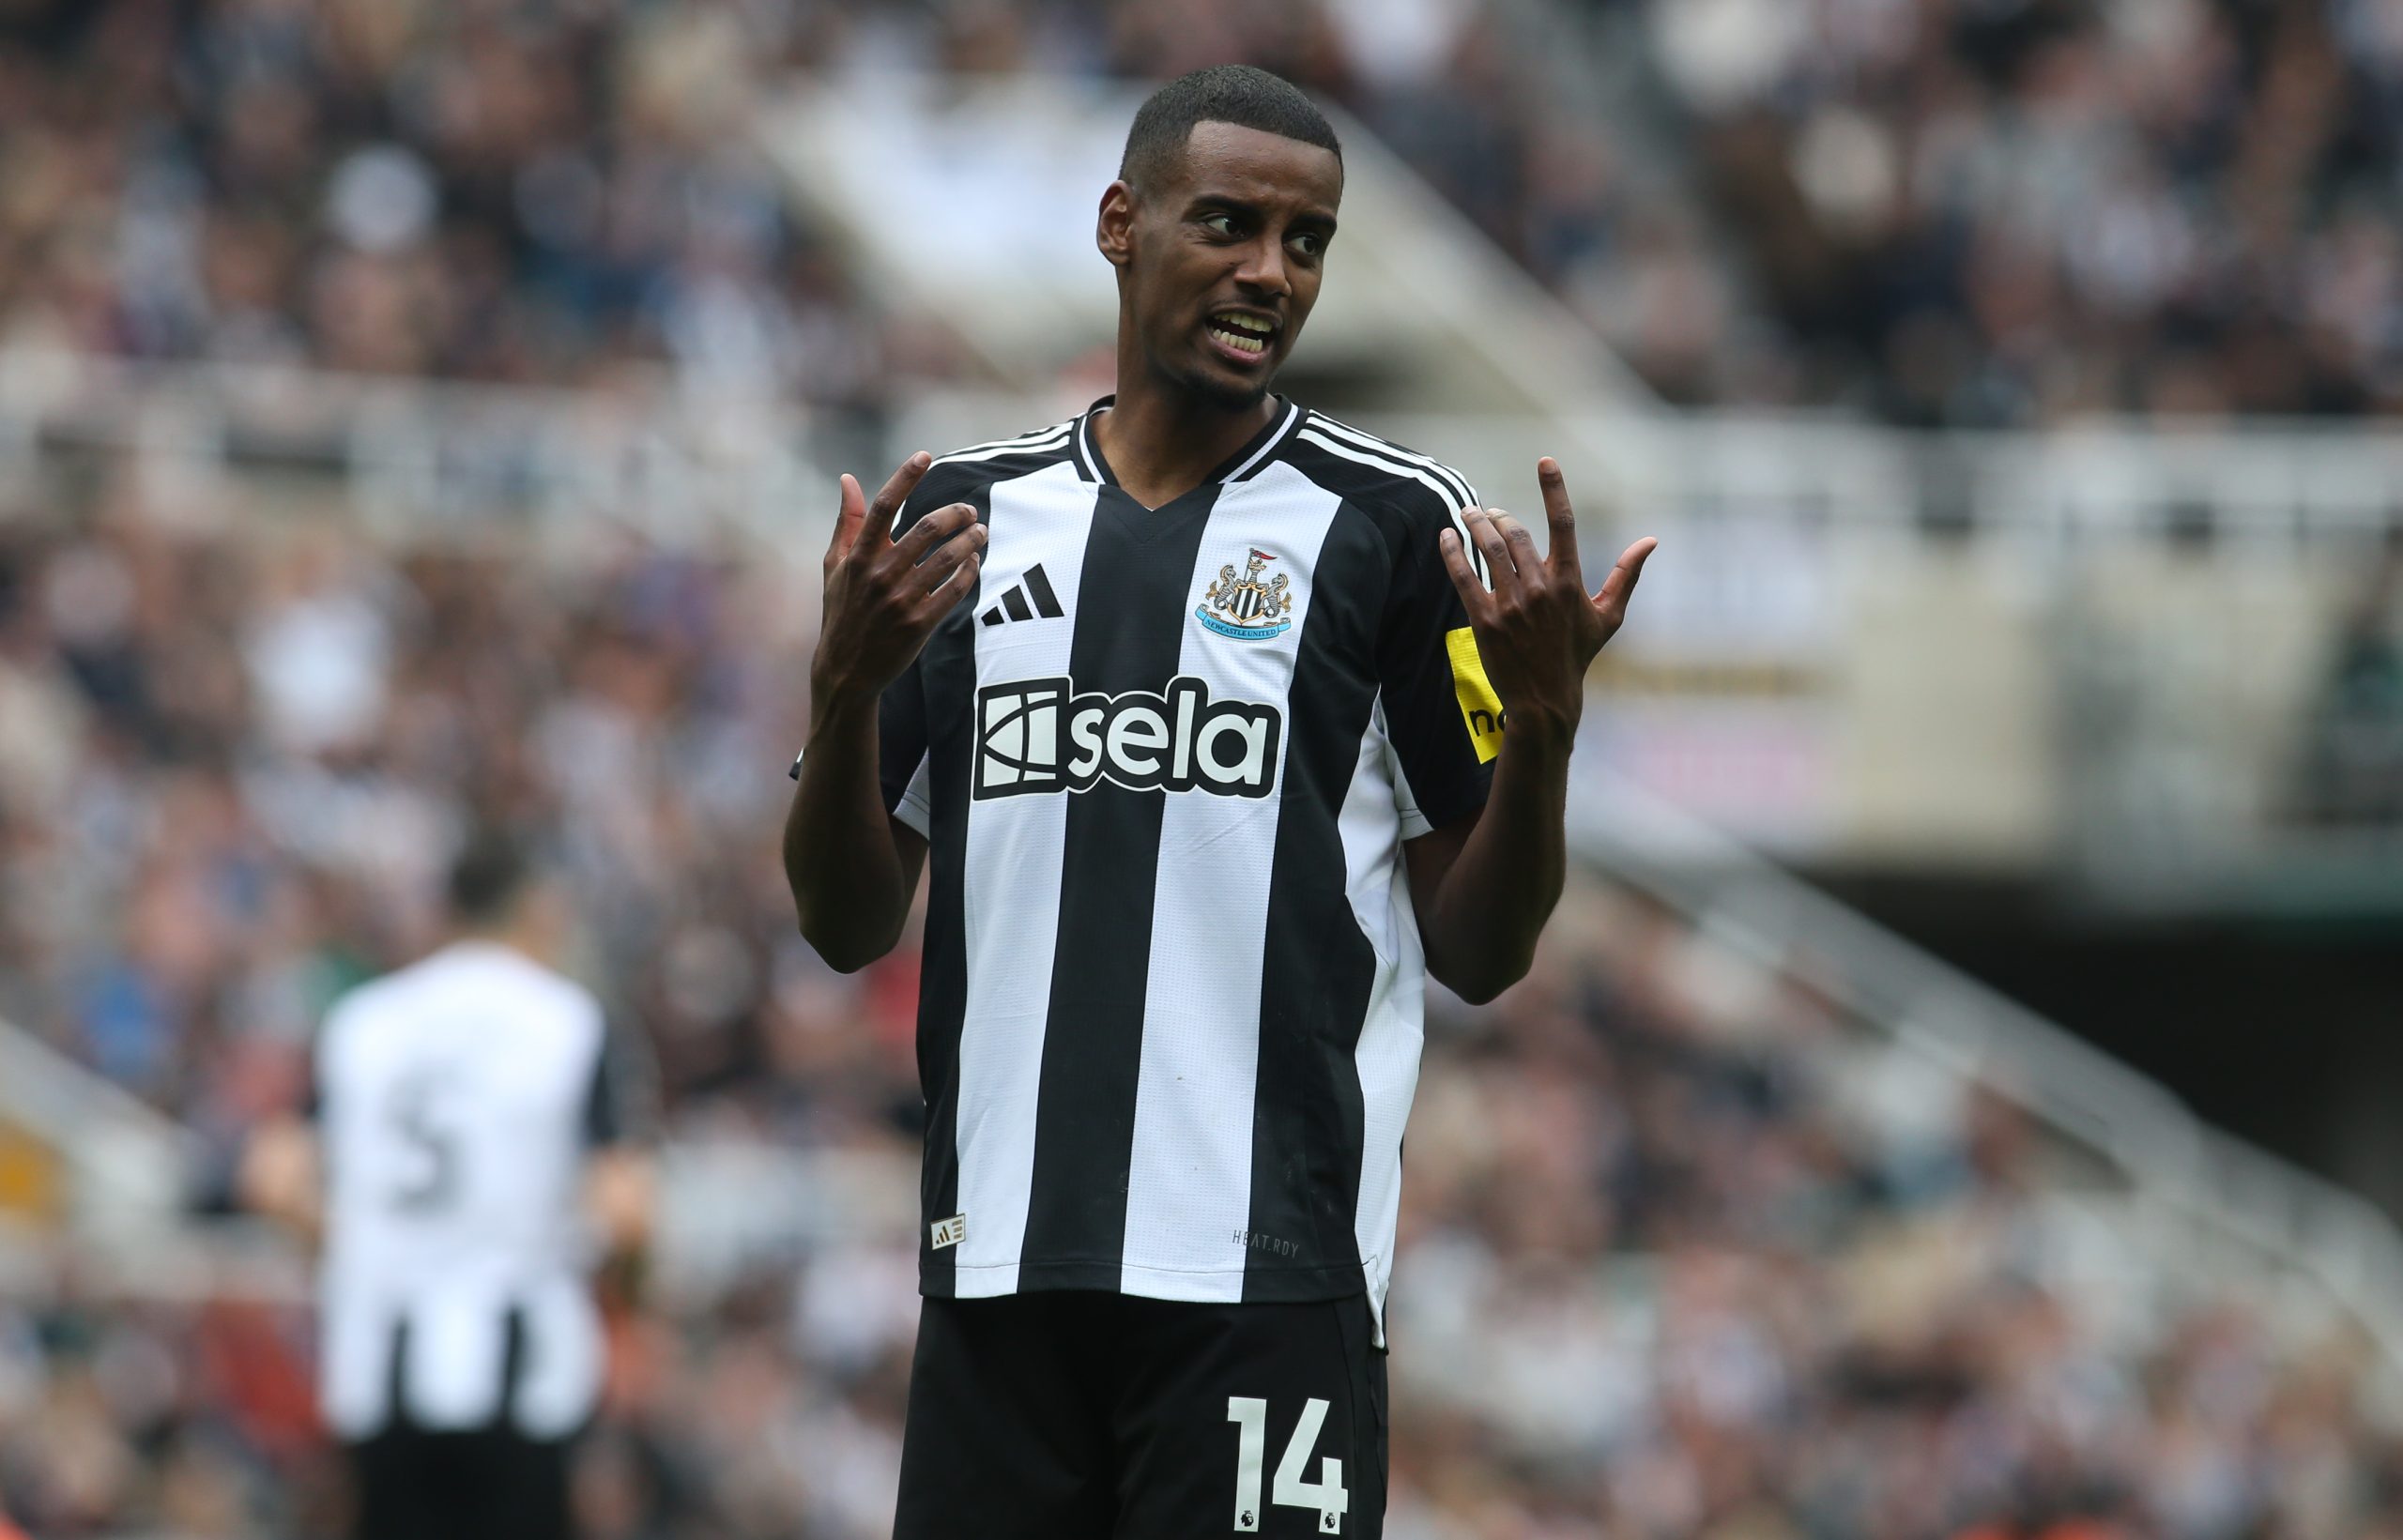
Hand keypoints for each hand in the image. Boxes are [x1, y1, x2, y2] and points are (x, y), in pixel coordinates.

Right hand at [810, 452, 984, 724]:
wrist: (846, 669)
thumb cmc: (841, 611)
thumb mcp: (834, 566)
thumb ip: (847, 522)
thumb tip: (848, 479)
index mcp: (858, 557)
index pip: (883, 507)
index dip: (905, 478)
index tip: (925, 456)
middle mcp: (879, 575)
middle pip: (925, 529)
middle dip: (955, 513)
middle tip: (970, 510)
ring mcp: (900, 600)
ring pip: (946, 558)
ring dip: (970, 540)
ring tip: (982, 532)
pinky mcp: (918, 624)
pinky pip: (954, 591)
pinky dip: (969, 572)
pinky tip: (976, 562)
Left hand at [1437, 456, 1654, 744]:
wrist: (1545, 700)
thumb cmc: (1577, 655)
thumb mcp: (1608, 616)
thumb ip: (1626, 575)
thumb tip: (1651, 541)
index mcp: (1569, 581)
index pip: (1564, 523)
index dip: (1554, 488)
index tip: (1545, 460)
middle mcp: (1540, 588)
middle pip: (1515, 533)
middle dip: (1499, 515)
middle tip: (1488, 512)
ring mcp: (1511, 604)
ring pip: (1489, 549)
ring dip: (1475, 524)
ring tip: (1468, 513)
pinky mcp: (1485, 620)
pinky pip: (1464, 577)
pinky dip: (1453, 552)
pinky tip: (1446, 536)